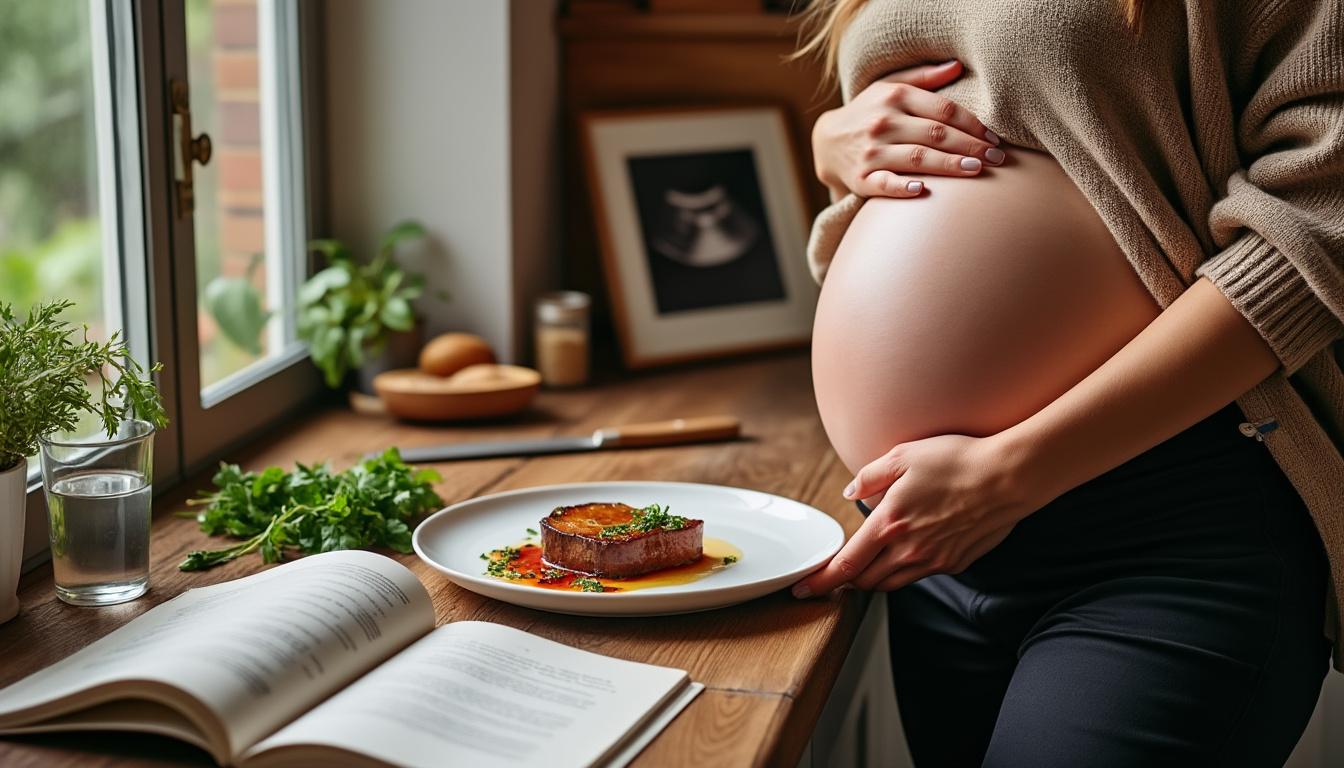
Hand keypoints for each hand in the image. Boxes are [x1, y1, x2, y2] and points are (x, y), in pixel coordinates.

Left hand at [792, 433, 1043, 597]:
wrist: (1008, 477)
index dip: (821, 581)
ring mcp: (933, 560)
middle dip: (845, 582)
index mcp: (890, 524)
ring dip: (873, 579)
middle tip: (833, 577)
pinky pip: (920, 575)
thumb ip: (870, 476)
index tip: (803, 589)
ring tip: (865, 569)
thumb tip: (851, 494)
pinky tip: (906, 554)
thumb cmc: (957, 460)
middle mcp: (909, 550)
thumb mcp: (904, 455)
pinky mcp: (955, 563)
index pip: (846, 564)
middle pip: (866, 581)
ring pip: (892, 583)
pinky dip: (904, 570)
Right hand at [812, 59, 1004, 199]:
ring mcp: (871, 152)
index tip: (994, 137)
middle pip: (936, 134)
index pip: (944, 109)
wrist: (826, 141)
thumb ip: (923, 77)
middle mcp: (883, 122)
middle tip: (997, 158)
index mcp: (894, 97)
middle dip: (970, 146)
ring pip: (918, 158)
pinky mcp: (861, 178)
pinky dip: (902, 187)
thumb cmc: (868, 112)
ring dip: (950, 165)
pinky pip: (884, 184)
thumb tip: (958, 66)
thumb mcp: (889, 86)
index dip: (973, 123)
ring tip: (976, 170)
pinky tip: (923, 189)